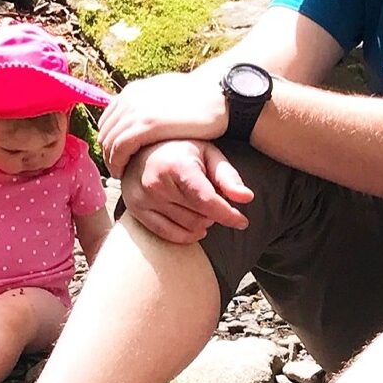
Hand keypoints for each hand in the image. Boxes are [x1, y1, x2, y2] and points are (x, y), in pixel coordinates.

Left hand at [98, 74, 227, 177]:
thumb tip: (147, 111)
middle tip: (115, 169)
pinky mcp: (146, 124)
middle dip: (107, 152)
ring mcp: (137, 110)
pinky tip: (123, 172)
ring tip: (118, 174)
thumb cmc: (199, 97)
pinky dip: (117, 162)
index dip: (109, 139)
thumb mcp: (167, 93)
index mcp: (133, 91)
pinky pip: (120, 148)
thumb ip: (152, 102)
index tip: (115, 155)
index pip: (108, 119)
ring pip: (109, 141)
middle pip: (105, 131)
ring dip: (111, 160)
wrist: (217, 92)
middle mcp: (130, 99)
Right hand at [120, 140, 252, 243]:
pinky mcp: (135, 210)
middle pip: (200, 217)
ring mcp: (143, 198)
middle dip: (214, 213)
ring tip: (199, 206)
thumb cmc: (181, 150)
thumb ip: (228, 176)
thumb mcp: (208, 154)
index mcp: (176, 165)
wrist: (141, 147)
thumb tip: (247, 198)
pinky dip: (186, 234)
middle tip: (212, 199)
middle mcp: (156, 183)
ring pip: (188, 227)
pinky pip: (168, 235)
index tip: (242, 222)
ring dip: (201, 223)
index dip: (228, 214)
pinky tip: (193, 225)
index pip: (206, 200)